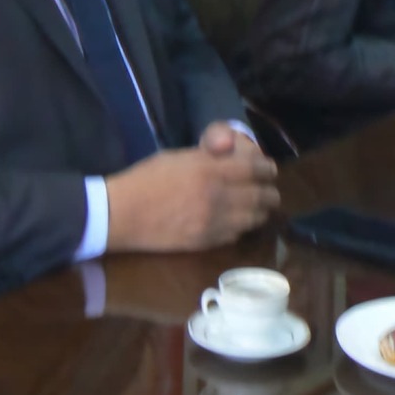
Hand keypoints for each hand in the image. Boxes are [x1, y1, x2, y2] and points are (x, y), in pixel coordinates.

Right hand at [104, 123, 278, 252]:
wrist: (124, 214)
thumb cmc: (147, 179)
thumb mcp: (179, 157)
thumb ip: (209, 156)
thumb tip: (232, 152)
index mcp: (209, 170)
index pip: (254, 169)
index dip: (267, 169)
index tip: (269, 169)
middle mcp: (217, 197)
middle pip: (260, 196)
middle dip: (269, 192)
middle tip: (270, 189)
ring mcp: (213, 223)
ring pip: (253, 218)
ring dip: (260, 211)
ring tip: (260, 206)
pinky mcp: (206, 242)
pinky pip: (236, 234)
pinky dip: (242, 226)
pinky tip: (239, 221)